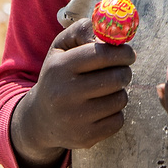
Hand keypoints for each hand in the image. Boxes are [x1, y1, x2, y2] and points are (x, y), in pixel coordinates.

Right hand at [10, 17, 135, 167]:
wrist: (39, 119)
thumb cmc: (58, 75)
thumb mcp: (61, 47)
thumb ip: (83, 30)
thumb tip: (109, 32)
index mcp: (59, 68)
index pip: (102, 54)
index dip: (122, 52)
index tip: (128, 54)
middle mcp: (65, 94)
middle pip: (117, 78)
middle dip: (124, 72)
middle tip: (120, 71)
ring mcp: (75, 119)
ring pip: (120, 99)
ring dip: (119, 92)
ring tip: (105, 91)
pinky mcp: (85, 138)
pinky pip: (118, 120)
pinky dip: (116, 113)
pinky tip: (101, 109)